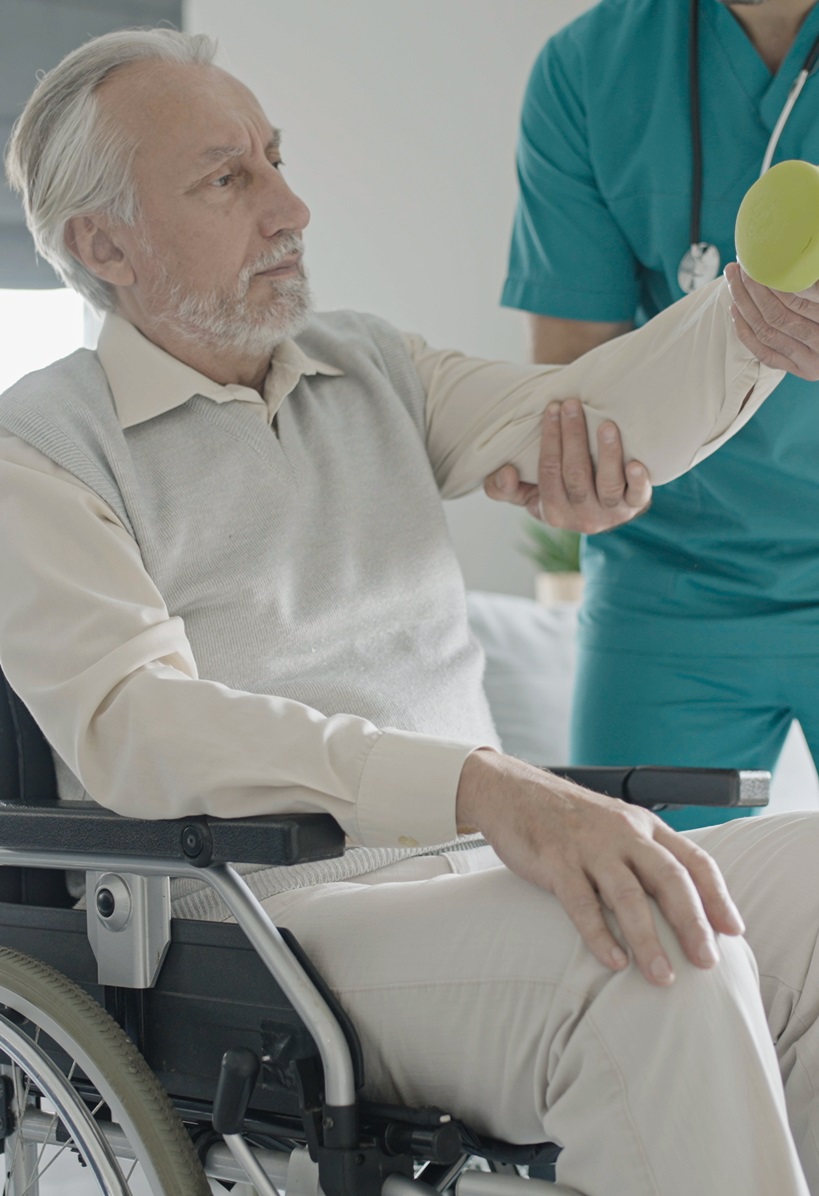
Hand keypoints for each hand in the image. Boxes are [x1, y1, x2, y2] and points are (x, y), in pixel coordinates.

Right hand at [456, 750, 744, 985]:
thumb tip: (679, 906)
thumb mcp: (616, 825)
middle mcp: (623, 833)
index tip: (734, 930)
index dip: (717, 895)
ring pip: (628, 895)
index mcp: (644, 825)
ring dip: (648, 939)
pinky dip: (599, 934)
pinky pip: (581, 903)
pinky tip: (613, 961)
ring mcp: (589, 847)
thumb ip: (645, 857)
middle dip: (693, 923)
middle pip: (669, 878)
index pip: (693, 859)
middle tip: (707, 961)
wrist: (511, 791)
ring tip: (663, 976)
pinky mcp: (555, 861)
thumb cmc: (567, 817)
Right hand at [484, 401, 651, 532]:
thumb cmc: (557, 491)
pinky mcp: (636, 506)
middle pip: (576, 476)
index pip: (548, 474)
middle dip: (573, 438)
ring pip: (607, 485)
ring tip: (606, 425)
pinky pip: (639, 497)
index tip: (551, 409)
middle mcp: (582, 518)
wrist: (596, 507)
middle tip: (572, 405)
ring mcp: (611, 514)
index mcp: (553, 513)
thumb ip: (502, 487)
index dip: (549, 440)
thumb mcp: (525, 493)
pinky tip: (636, 462)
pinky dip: (638, 481)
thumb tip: (506, 471)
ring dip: (607, 454)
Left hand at [725, 261, 818, 380]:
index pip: (796, 301)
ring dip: (744, 306)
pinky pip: (765, 354)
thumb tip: (789, 268)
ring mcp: (810, 361)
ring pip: (767, 333)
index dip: (772, 282)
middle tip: (737, 269)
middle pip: (777, 316)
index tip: (756, 264)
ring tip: (733, 283)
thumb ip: (812, 287)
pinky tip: (735, 310)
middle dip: (752, 290)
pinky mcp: (799, 369)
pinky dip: (746, 332)